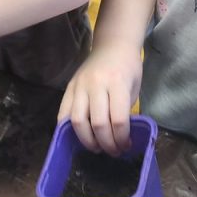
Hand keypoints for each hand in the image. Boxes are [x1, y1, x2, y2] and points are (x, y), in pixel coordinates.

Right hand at [56, 40, 142, 154]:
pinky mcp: (69, 87)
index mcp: (117, 83)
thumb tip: (119, 138)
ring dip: (87, 140)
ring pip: (77, 121)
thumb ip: (124, 111)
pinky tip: (79, 137)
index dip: (121, 138)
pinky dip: (69, 129)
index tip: (126, 146)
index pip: (118, 119)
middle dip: (107, 144)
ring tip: (97, 147)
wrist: (113, 45)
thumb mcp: (133, 89)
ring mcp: (80, 85)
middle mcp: (96, 84)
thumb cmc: (128, 68)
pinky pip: (63, 113)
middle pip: (98, 123)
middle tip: (113, 151)